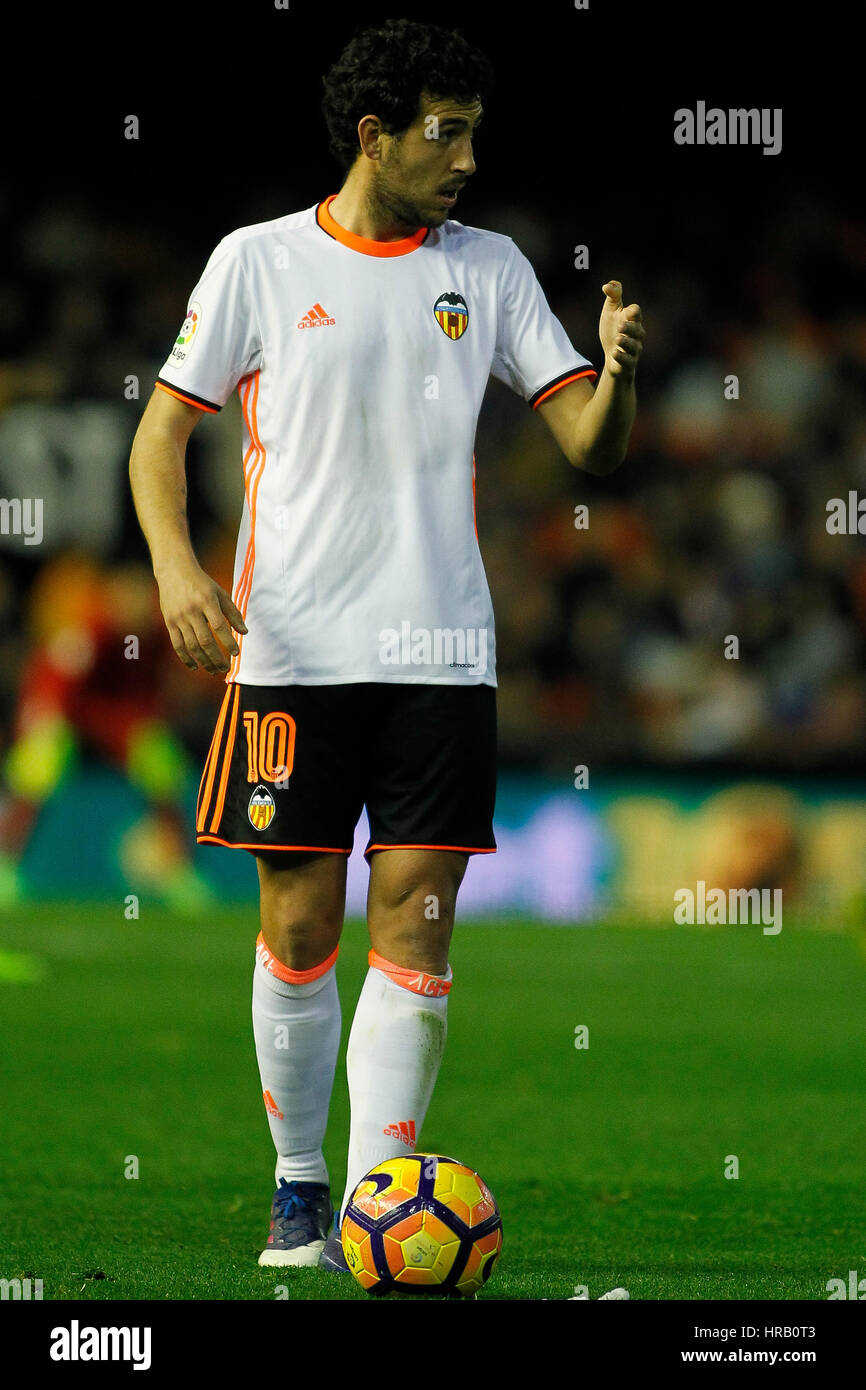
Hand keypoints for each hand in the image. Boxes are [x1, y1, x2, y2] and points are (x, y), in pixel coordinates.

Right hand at [156, 558, 247, 673]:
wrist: (174, 571)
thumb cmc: (202, 583)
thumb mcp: (220, 593)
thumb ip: (233, 613)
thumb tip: (244, 633)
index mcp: (206, 601)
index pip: (219, 626)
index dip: (228, 642)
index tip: (236, 653)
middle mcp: (191, 610)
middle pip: (205, 641)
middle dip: (217, 658)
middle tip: (226, 668)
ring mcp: (178, 617)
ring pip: (191, 646)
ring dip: (204, 662)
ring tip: (214, 670)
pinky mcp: (169, 622)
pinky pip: (177, 645)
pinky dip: (186, 658)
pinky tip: (195, 667)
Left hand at [599, 281, 644, 380]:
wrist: (612, 357)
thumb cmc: (613, 331)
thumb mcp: (611, 311)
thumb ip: (613, 296)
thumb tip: (607, 285)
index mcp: (632, 320)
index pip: (636, 313)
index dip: (633, 311)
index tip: (627, 309)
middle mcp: (636, 335)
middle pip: (637, 330)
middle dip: (630, 328)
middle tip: (620, 326)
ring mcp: (633, 350)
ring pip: (634, 346)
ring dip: (626, 342)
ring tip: (618, 338)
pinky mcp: (628, 363)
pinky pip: (627, 361)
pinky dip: (621, 357)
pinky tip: (614, 353)